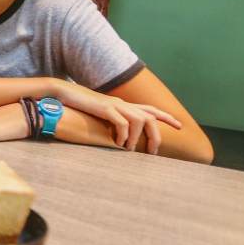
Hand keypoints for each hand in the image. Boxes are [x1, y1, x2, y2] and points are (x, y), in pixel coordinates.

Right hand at [51, 80, 179, 152]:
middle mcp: (122, 103)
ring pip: (139, 120)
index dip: (166, 117)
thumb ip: (110, 121)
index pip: (150, 109)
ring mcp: (114, 105)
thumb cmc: (79, 106)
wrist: (63, 93)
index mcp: (123, 105)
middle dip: (156, 135)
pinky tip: (117, 144)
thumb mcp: (98, 114)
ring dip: (137, 138)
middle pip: (150, 116)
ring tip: (129, 149)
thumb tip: (117, 137)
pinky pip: (122, 122)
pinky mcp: (105, 108)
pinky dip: (123, 135)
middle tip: (153, 152)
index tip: (179, 126)